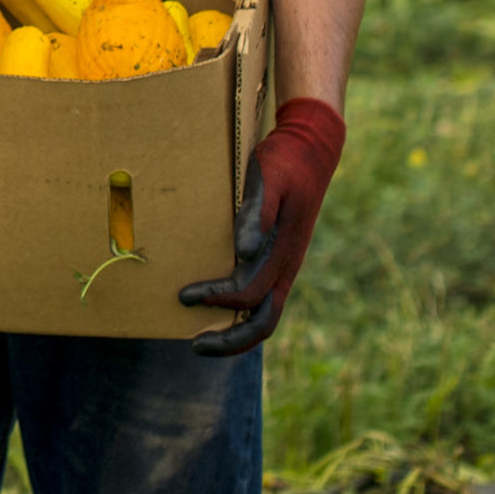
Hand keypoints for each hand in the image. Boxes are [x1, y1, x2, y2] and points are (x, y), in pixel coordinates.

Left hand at [179, 97, 346, 355]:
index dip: (216, 300)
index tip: (184, 297)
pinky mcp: (280, 259)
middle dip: (230, 340)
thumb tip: (244, 251)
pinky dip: (240, 311)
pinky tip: (217, 306)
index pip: (248, 293)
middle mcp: (287, 268)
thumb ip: (255, 214)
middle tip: (195, 345)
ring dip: (235, 331)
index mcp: (283, 254)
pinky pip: (263, 296)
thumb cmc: (284, 163)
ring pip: (265, 314)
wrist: (310, 150)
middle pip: (263, 322)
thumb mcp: (268, 181)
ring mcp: (286, 266)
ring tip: (202, 337)